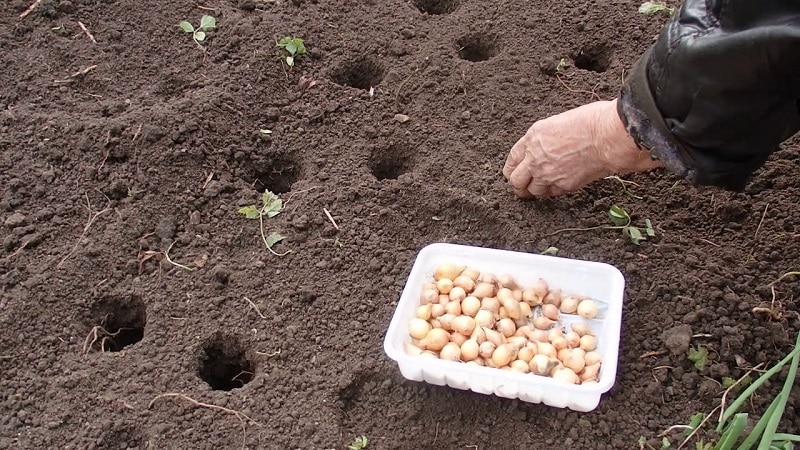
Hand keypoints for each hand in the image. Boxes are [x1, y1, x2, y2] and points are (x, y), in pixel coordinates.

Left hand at [502, 99, 662, 197]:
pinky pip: (552, 194)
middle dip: (519, 184)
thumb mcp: (560, 122)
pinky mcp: (563, 186)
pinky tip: (559, 186)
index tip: (513, 172)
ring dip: (536, 190)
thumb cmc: (592, 122)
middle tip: (523, 187)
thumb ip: (547, 139)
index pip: (513, 158)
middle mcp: (535, 158)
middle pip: (515, 180)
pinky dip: (553, 192)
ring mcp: (547, 174)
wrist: (608, 137)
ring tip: (541, 188)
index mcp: (533, 138)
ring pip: (532, 191)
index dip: (512, 167)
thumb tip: (548, 146)